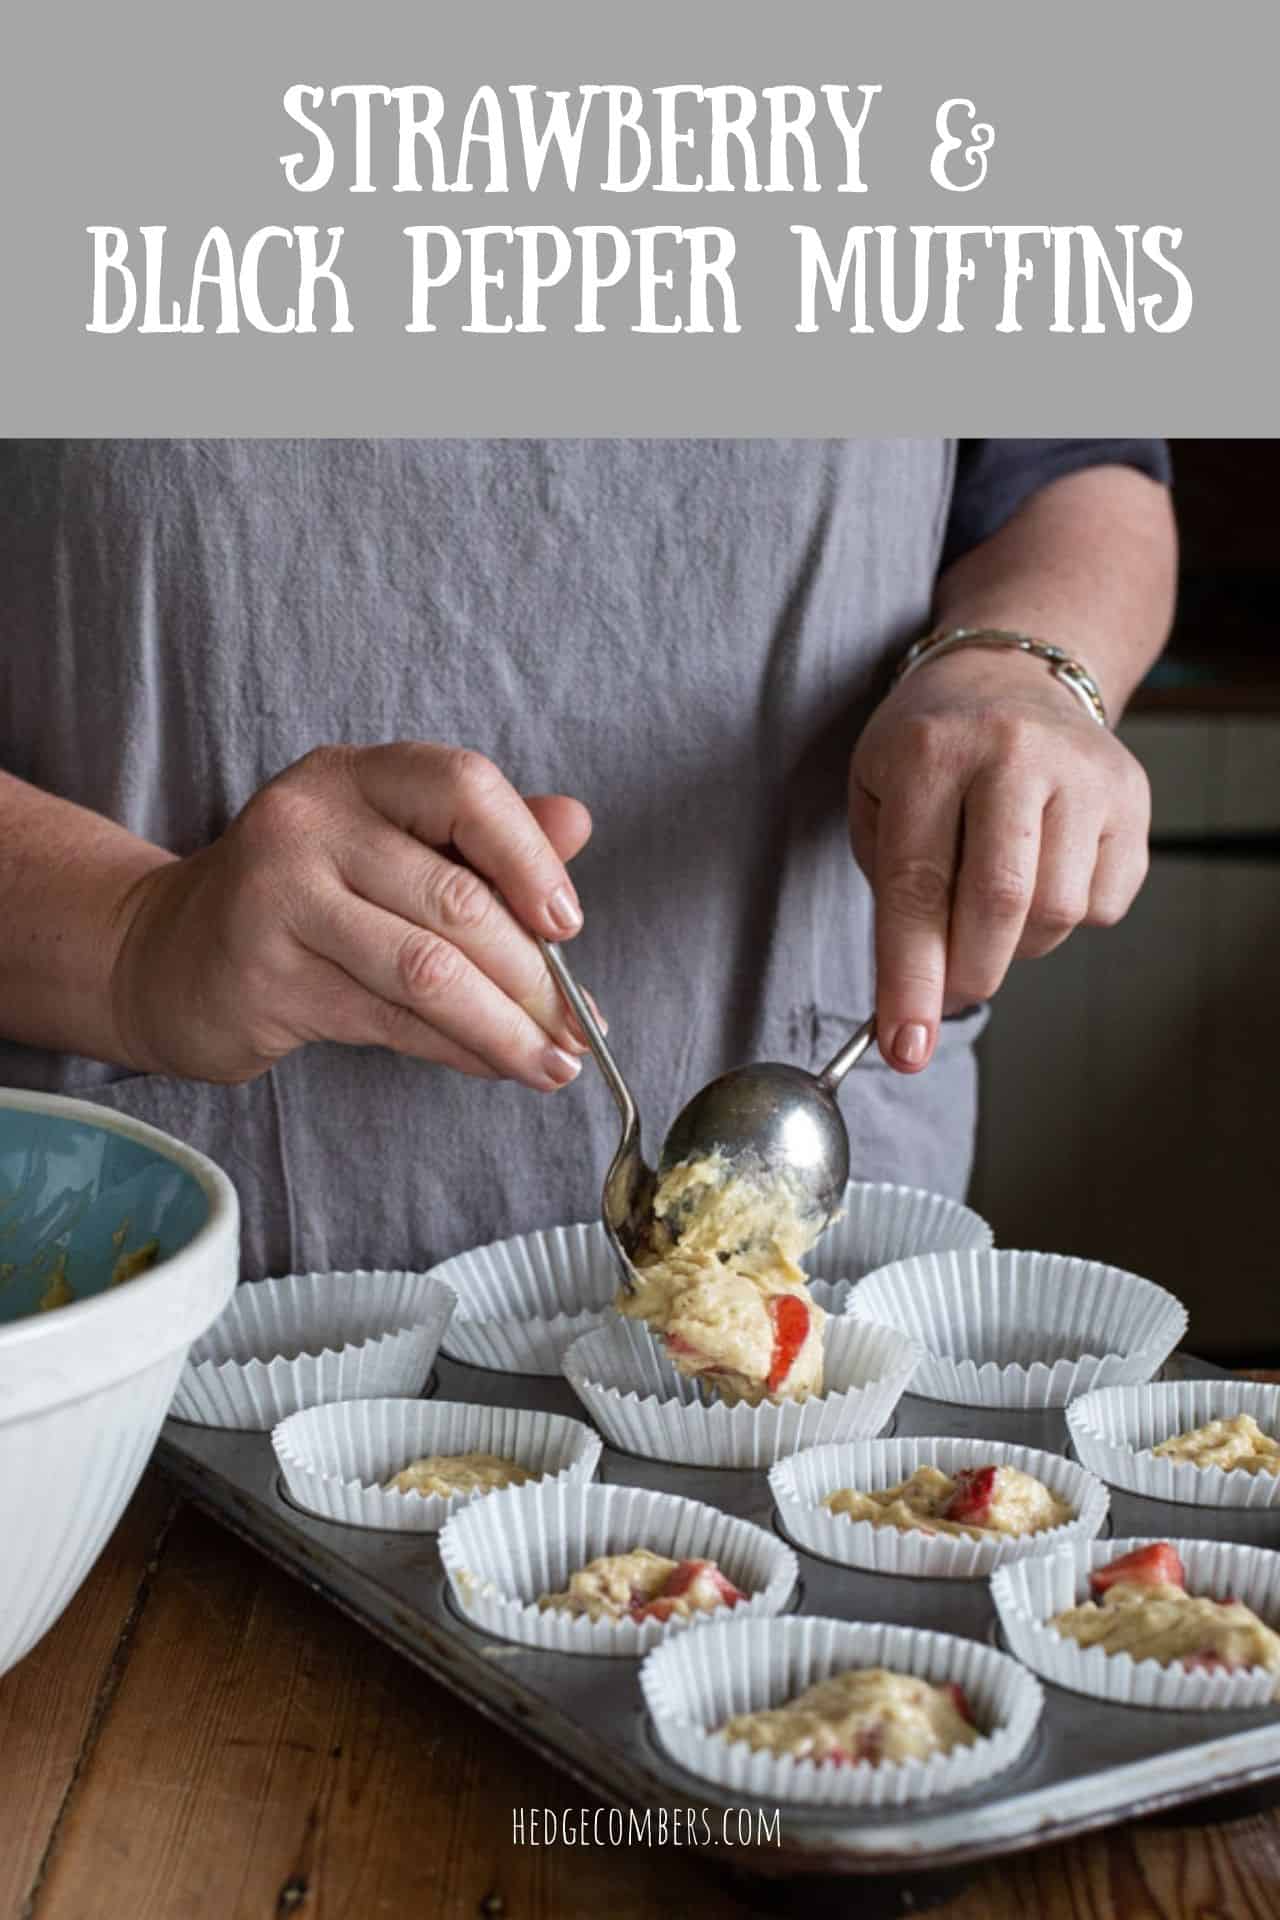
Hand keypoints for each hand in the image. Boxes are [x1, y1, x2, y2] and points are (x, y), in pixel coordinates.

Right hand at [110, 744, 595, 1088]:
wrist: (168, 957)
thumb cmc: (303, 899)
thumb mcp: (387, 846)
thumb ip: (481, 835)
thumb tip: (577, 823)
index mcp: (353, 776)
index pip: (463, 786)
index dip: (529, 857)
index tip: (569, 925)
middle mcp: (308, 823)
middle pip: (455, 899)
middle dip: (535, 977)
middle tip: (580, 1028)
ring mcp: (278, 899)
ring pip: (429, 971)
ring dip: (506, 1028)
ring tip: (555, 1063)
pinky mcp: (265, 979)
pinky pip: (390, 1021)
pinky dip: (458, 1049)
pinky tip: (496, 1065)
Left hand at [849, 648, 1149, 1071]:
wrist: (1011, 672)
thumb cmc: (929, 749)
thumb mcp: (875, 794)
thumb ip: (891, 890)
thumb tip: (917, 1003)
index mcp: (930, 752)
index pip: (917, 887)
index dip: (911, 980)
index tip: (905, 1050)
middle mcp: (1013, 753)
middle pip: (1000, 906)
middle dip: (969, 976)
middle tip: (946, 995)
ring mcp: (1084, 773)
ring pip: (1057, 915)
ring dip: (1015, 946)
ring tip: (988, 907)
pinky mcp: (1131, 797)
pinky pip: (1103, 906)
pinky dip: (1064, 918)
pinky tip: (1039, 871)